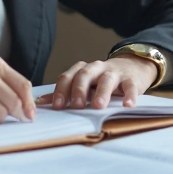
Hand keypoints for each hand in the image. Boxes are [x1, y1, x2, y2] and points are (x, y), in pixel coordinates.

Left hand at [38, 56, 157, 109]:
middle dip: (79, 90)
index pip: (68, 77)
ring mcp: (115, 72)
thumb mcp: (84, 83)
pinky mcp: (131, 79)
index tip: (57, 106)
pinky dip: (129, 95)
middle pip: (85, 74)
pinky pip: (130, 86)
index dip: (61, 90)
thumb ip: (65, 91)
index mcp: (82, 70)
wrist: (133, 67)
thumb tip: (40, 102)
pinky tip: (127, 104)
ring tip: (98, 106)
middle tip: (76, 105)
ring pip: (107, 79)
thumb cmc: (103, 80)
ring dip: (102, 92)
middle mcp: (97, 68)